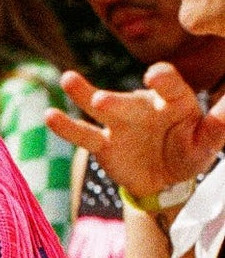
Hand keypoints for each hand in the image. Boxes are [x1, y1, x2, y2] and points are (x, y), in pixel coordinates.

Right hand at [45, 63, 224, 202]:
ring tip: (69, 80)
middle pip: (128, 99)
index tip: (154, 76)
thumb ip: (217, 127)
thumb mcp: (206, 144)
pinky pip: (84, 135)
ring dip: (84, 95)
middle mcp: (144, 107)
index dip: (162, 80)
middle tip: (101, 100)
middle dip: (115, 100)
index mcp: (174, 102)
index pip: (169, 86)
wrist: (165, 181)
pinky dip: (67, 127)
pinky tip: (50, 116)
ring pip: (100, 108)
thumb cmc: (189, 153)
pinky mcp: (104, 144)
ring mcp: (120, 123)